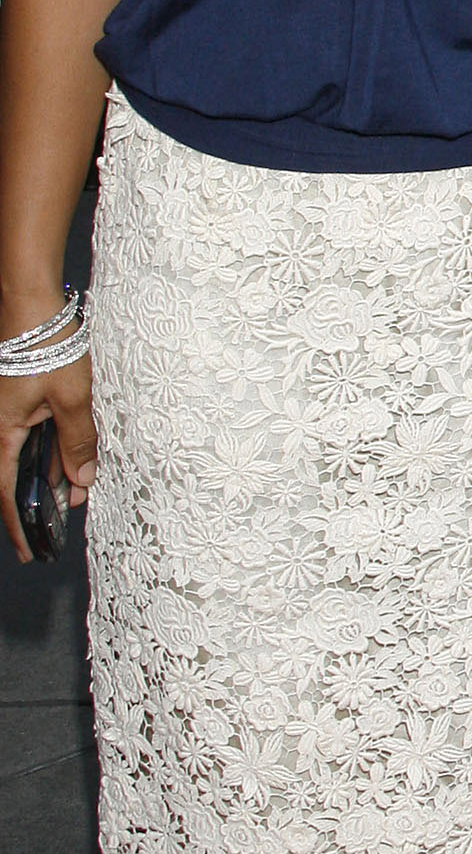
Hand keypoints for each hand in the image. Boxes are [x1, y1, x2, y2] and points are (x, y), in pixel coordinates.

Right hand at [0, 351, 97, 562]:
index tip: (31, 552)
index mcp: (1, 432)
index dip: (19, 526)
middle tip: (62, 528)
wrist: (32, 301)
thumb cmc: (48, 346)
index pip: (7, 493)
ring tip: (77, 499)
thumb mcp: (72, 398)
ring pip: (29, 457)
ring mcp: (10, 412)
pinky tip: (74, 462)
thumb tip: (82, 482)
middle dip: (41, 505)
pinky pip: (35, 436)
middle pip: (18, 478)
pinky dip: (53, 452)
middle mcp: (0, 427)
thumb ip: (77, 442)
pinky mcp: (21, 399)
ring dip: (51, 478)